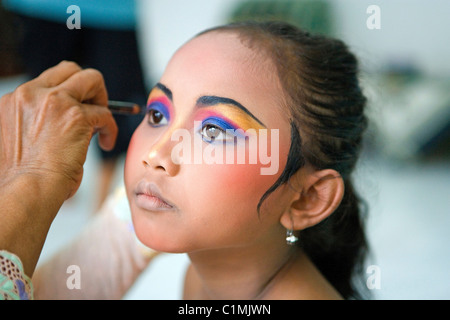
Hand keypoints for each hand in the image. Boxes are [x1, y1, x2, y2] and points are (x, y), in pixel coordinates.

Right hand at [0, 61, 117, 199]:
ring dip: (102, 101)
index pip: (49, 80)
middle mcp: (31, 94)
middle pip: (70, 69)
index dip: (70, 92)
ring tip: (102, 126)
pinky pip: (105, 113)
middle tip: (95, 110)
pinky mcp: (75, 115)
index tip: (79, 108)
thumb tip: (77, 120)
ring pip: (92, 79)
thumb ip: (43, 121)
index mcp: (15, 100)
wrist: (26, 190)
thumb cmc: (25, 177)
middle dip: (88, 87)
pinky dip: (110, 128)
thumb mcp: (24, 138)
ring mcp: (54, 101)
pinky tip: (106, 143)